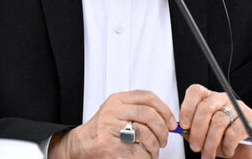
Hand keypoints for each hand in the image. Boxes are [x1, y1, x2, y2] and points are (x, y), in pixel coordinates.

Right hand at [48, 90, 177, 158]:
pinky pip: (137, 150)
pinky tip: (145, 157)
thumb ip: (138, 111)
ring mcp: (110, 127)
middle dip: (162, 130)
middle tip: (164, 139)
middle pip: (149, 115)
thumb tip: (167, 120)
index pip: (148, 97)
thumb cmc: (102, 129)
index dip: (165, 110)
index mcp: (118, 99)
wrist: (80, 144)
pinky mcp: (109, 145)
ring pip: (145, 133)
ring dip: (155, 146)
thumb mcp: (117, 112)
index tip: (171, 122)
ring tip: (154, 151)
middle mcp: (114, 110)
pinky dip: (146, 156)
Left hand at [179, 84, 251, 158]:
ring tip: (208, 155)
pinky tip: (226, 150)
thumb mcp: (203, 133)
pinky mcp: (250, 120)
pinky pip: (233, 133)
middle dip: (197, 131)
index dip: (187, 108)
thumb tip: (182, 130)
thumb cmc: (222, 137)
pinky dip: (226, 146)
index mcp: (209, 98)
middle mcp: (223, 99)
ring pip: (218, 122)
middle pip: (205, 108)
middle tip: (195, 147)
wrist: (246, 146)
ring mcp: (237, 108)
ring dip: (210, 143)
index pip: (196, 92)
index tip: (184, 125)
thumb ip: (191, 130)